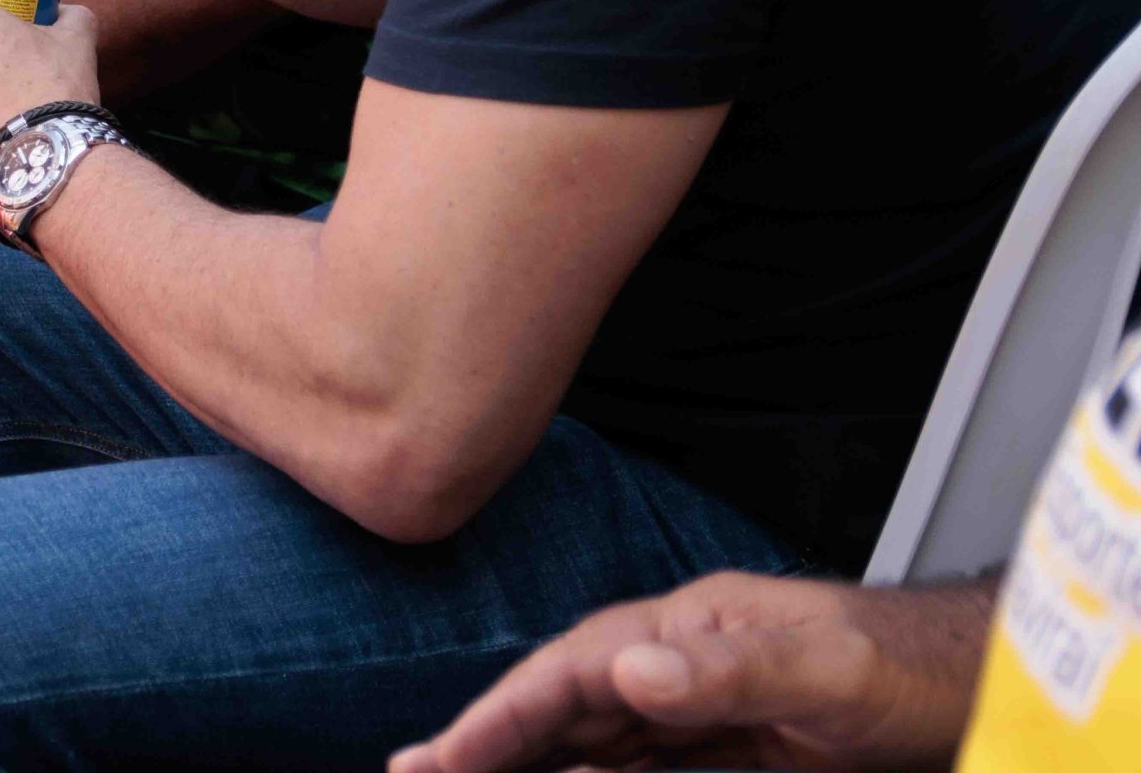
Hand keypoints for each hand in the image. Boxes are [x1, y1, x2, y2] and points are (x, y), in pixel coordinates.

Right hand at [389, 572, 992, 772]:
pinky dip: (585, 772)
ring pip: (589, 732)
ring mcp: (699, 695)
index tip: (439, 757)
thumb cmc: (909, 667)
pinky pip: (635, 758)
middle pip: (562, 700)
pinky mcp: (727, 736)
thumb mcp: (826, 671)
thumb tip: (627, 672)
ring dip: (526, 757)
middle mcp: (679, 658)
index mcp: (686, 629)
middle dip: (488, 736)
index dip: (498, 717)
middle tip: (416, 771)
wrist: (972, 677)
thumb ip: (728, 669)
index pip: (570, 676)